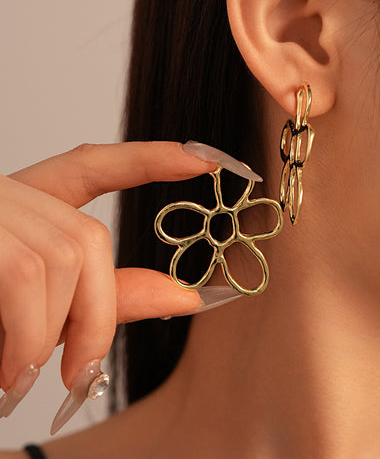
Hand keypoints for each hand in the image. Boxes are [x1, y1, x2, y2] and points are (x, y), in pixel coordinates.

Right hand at [0, 141, 219, 425]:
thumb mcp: (39, 312)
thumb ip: (106, 298)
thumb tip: (186, 296)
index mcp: (23, 207)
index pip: (93, 166)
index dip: (150, 158)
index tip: (205, 157)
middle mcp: (0, 195)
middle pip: (86, 238)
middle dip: (97, 316)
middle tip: (78, 373)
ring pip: (59, 259)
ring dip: (51, 334)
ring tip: (18, 375)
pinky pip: (24, 274)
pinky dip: (30, 334)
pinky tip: (8, 368)